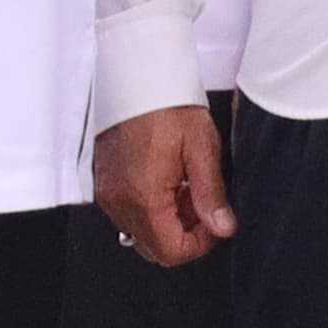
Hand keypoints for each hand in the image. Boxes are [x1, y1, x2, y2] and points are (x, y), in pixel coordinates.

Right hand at [96, 104, 237, 265]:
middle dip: (183, 235)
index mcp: (143, 196)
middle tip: (202, 206)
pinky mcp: (104, 181)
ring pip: (140, 231)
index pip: (170, 251)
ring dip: (167, 221)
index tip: (215, 223)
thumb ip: (211, 195)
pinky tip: (167, 181)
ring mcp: (108, 191)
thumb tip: (223, 229)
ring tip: (186, 188)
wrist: (135, 76)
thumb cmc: (167, 105)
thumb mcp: (201, 148)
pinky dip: (150, 207)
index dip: (199, 245)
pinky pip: (127, 212)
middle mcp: (119, 200)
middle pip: (152, 248)